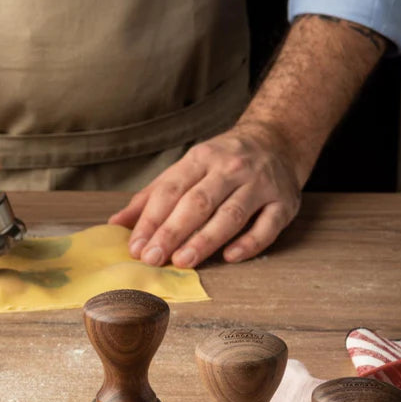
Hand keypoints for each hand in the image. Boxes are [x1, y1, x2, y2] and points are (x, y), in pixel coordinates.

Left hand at [109, 122, 302, 266]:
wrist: (277, 140)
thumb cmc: (222, 163)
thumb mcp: (185, 169)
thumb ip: (151, 197)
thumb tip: (115, 223)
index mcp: (201, 159)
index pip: (171, 190)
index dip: (151, 220)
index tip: (136, 247)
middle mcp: (231, 169)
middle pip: (198, 203)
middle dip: (172, 232)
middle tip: (152, 258)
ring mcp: (260, 185)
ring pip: (230, 214)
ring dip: (205, 239)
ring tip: (183, 261)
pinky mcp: (284, 202)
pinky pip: (267, 226)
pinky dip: (249, 242)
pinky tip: (230, 257)